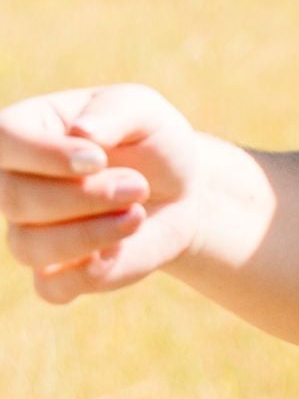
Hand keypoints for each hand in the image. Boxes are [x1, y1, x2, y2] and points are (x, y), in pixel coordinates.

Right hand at [0, 85, 209, 304]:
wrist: (180, 190)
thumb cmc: (152, 141)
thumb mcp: (142, 110)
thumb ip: (113, 113)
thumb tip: (82, 132)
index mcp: (27, 131)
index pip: (3, 140)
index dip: (45, 155)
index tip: (98, 160)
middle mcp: (15, 183)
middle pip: (16, 198)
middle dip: (84, 196)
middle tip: (137, 186)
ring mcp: (31, 231)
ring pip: (30, 246)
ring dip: (91, 233)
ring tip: (137, 212)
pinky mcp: (58, 273)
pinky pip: (51, 288)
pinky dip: (88, 275)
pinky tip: (119, 250)